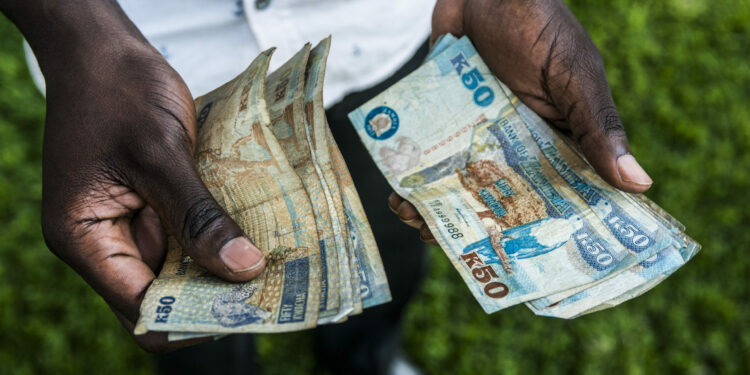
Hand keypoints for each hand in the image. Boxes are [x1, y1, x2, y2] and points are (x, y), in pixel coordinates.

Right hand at [2, 1, 264, 351]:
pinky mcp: (149, 203)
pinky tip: (251, 229)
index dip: (193, 318)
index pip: (142, 309)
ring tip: (270, 259)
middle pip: (163, 293)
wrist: (102, 48)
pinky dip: (213, 235)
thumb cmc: (119, 90)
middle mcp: (103, 241)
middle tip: (272, 284)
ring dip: (218, 263)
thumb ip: (197, 216)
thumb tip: (243, 270)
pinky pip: (184, 234)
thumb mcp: (160, 153)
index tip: (248, 306)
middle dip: (213, 293)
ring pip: (178, 265)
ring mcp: (127, 222)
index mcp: (85, 238)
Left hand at [394, 0, 652, 245]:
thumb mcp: (573, 74)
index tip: (530, 261)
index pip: (560, 194)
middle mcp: (518, 143)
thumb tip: (640, 183)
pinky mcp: (445, 121)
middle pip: (502, 198)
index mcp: (559, 138)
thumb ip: (597, 124)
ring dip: (440, 207)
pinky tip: (399, 194)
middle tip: (460, 249)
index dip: (547, 229)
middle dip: (482, 225)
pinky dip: (415, 178)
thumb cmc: (537, 23)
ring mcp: (478, 134)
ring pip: (461, 185)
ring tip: (416, 219)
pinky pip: (430, 159)